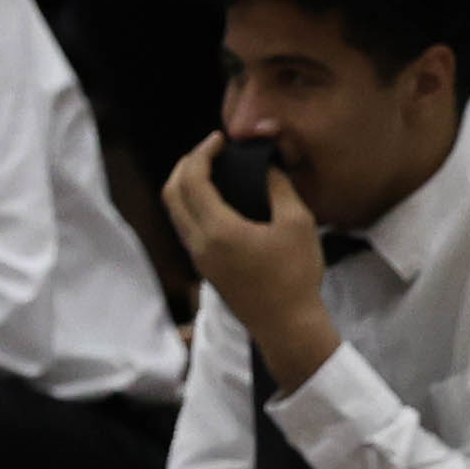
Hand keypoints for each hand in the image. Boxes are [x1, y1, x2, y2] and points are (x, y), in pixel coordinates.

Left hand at [165, 130, 332, 374]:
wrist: (287, 328)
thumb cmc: (295, 277)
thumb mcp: (298, 223)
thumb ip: (279, 187)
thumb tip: (267, 167)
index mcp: (218, 230)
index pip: (192, 179)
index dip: (201, 152)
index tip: (220, 140)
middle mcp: (200, 244)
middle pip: (171, 193)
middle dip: (185, 165)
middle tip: (209, 152)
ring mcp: (200, 259)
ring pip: (175, 213)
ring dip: (186, 186)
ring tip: (212, 173)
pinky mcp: (206, 270)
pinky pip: (186, 229)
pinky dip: (193, 206)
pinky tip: (218, 202)